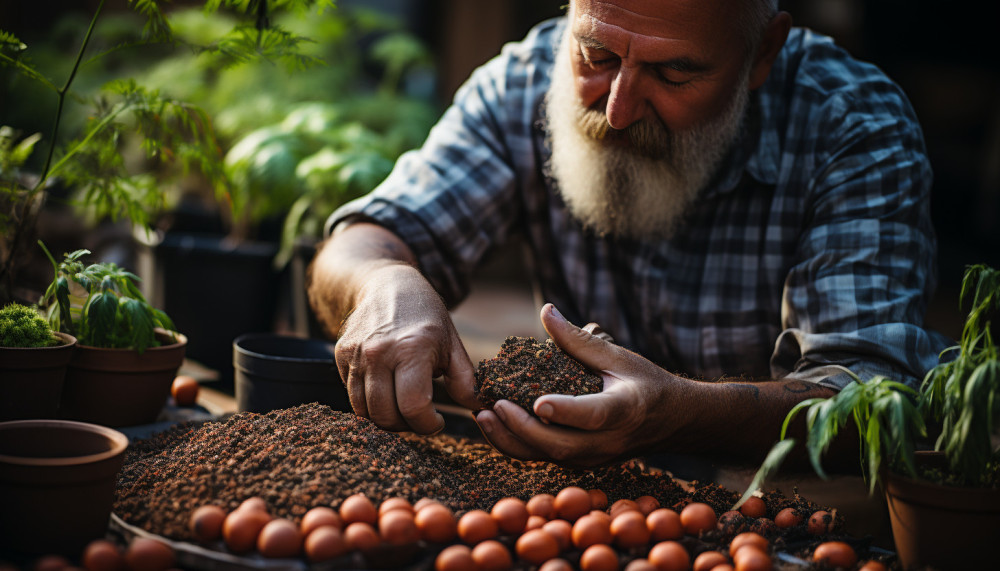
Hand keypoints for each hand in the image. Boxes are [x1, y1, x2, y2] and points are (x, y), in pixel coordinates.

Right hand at [334, 263, 477, 432]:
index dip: (428, 425)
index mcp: (412, 348)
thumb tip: (477, 408)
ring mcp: (356, 354)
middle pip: (386, 415)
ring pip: (365, 411)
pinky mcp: (340, 355)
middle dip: (407, 426)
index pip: (414, 406)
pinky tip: (386, 391)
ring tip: (403, 408)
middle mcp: (379, 352)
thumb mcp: (452, 343)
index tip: (437, 422)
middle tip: (420, 417)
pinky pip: (351, 396)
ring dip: (386, 419)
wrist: (386, 285)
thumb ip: (465, 380)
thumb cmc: (425, 315)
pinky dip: (369, 403)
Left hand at [474, 303, 692, 465]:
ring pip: (548, 458)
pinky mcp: (582, 463)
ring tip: (484, 417)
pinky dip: (519, 445)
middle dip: (522, 429)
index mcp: (623, 410)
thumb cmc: (646, 384)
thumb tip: (546, 311)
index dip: (565, 411)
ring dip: (513, 441)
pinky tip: (496, 425)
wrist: (672, 421)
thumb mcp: (619, 357)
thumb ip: (579, 340)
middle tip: (493, 407)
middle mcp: (608, 441)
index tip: (538, 403)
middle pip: (560, 445)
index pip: (593, 415)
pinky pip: (546, 459)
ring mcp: (595, 458)